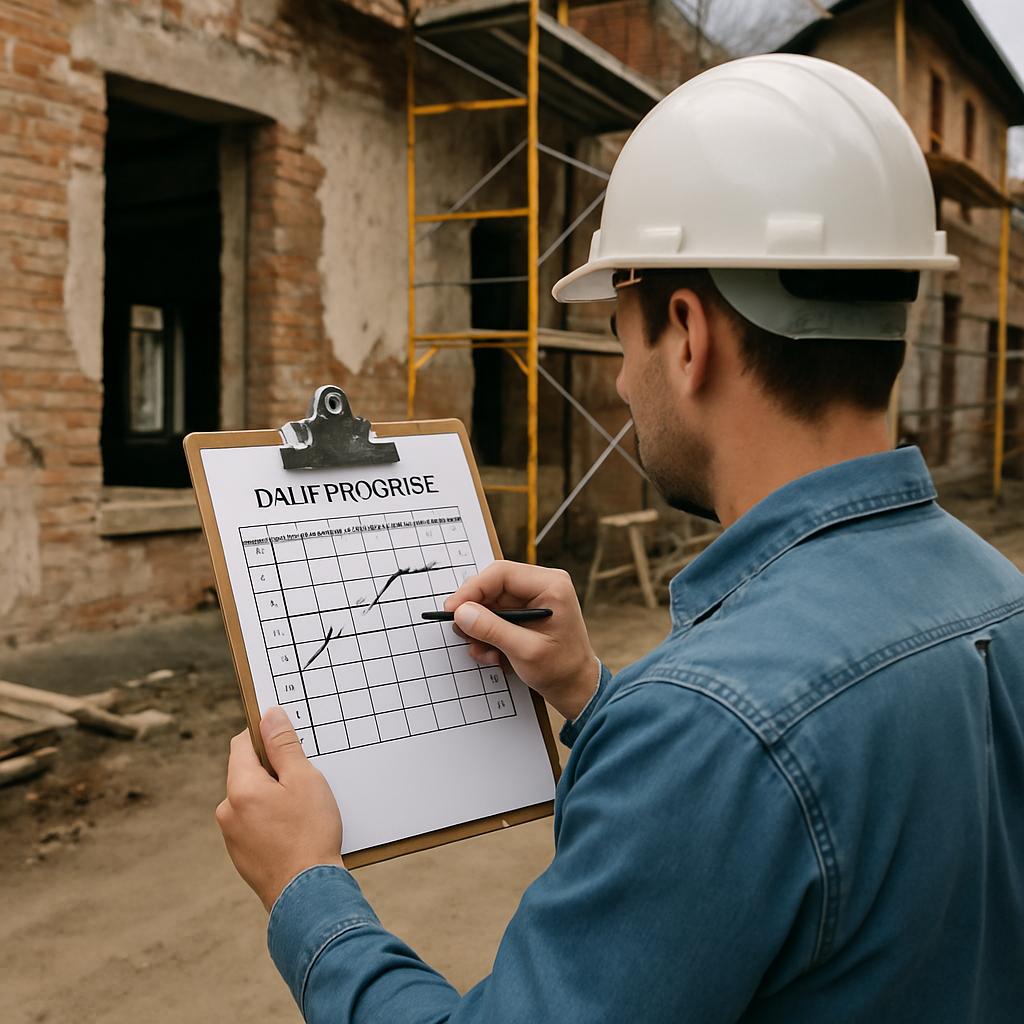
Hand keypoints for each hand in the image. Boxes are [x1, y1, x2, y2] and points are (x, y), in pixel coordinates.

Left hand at [215, 707, 344, 910]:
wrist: (308, 897)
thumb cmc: (309, 835)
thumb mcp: (304, 780)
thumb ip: (284, 745)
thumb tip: (269, 715)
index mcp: (240, 788)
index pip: (242, 743)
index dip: (265, 734)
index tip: (288, 739)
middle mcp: (227, 811)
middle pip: (248, 772)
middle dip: (274, 770)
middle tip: (305, 781)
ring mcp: (232, 837)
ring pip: (252, 800)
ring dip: (274, 796)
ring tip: (303, 812)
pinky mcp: (242, 857)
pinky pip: (255, 824)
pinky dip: (272, 820)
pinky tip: (296, 832)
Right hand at [445, 561, 599, 719]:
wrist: (575, 686)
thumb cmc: (561, 669)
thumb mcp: (525, 651)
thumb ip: (492, 630)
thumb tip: (461, 612)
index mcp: (551, 585)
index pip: (501, 573)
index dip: (472, 589)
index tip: (452, 609)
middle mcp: (541, 585)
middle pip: (492, 586)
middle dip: (475, 612)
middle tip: (462, 634)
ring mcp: (531, 597)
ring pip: (489, 602)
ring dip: (480, 628)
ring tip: (486, 653)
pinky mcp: (523, 611)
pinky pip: (494, 614)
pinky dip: (487, 634)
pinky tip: (495, 654)